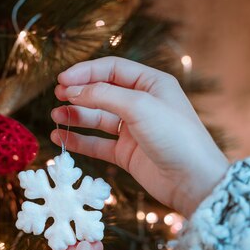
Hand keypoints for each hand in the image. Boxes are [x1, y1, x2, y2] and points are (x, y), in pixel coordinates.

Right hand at [53, 56, 228, 217]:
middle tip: (57, 96)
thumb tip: (72, 89)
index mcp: (151, 84)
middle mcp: (142, 104)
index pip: (112, 69)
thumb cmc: (175, 136)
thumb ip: (103, 95)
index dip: (85, 72)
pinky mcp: (127, 154)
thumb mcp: (139, 106)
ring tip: (56, 116)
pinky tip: (60, 137)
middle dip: (79, 93)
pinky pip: (97, 143)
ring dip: (76, 116)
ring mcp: (134, 130)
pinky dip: (79, 140)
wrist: (193, 181)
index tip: (62, 80)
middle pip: (103, 92)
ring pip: (97, 118)